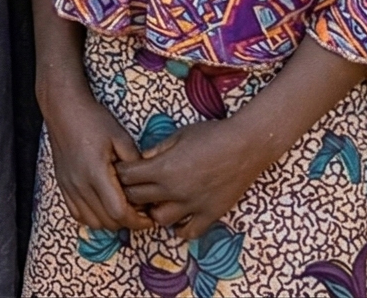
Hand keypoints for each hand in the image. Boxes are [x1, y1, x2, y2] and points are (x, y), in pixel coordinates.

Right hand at [37, 70, 148, 232]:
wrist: (64, 108)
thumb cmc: (93, 119)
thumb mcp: (121, 138)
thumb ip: (136, 164)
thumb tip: (147, 186)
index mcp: (96, 173)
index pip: (119, 212)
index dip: (138, 220)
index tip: (149, 216)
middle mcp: (80, 184)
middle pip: (108, 221)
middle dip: (128, 222)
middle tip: (141, 211)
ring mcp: (69, 186)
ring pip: (93, 222)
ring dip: (110, 221)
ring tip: (122, 208)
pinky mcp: (63, 184)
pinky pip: (78, 214)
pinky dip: (93, 217)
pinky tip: (103, 206)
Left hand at [117, 117, 268, 242]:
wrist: (245, 145)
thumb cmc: (211, 134)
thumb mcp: (177, 135)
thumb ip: (156, 150)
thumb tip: (141, 160)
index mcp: (163, 168)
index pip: (127, 177)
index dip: (120, 173)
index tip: (121, 171)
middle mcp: (174, 190)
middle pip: (137, 200)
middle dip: (130, 193)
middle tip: (133, 187)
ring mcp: (193, 204)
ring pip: (160, 220)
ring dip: (154, 212)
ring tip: (156, 203)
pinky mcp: (211, 213)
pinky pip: (190, 232)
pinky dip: (181, 229)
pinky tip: (179, 218)